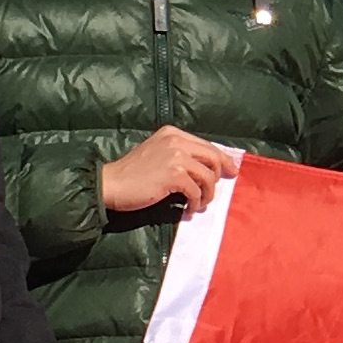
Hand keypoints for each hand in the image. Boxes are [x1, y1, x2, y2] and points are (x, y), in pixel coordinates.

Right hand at [101, 127, 236, 217]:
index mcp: (173, 133)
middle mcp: (176, 140)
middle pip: (213, 156)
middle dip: (221, 174)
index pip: (206, 144)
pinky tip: (188, 208)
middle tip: (219, 189)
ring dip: (207, 194)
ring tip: (199, 203)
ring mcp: (176, 156)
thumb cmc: (133, 173)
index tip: (231, 170)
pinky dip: (196, 202)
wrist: (111, 184)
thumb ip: (180, 155)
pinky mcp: (174, 174)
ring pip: (208, 176)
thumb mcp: (158, 154)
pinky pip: (197, 190)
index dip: (222, 158)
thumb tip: (206, 168)